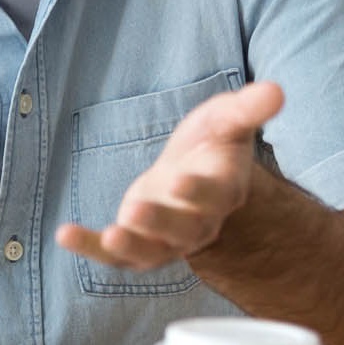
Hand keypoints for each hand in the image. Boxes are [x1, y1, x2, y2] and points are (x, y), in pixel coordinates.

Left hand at [55, 81, 283, 270]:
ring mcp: (166, 239)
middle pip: (182, 229)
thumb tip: (278, 90)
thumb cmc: (212, 144)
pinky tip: (65, 234)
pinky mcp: (137, 244)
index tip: (181, 181)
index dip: (199, 191)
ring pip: (151, 249)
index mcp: (222, 190)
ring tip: (109, 237)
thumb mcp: (227, 119)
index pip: (214, 195)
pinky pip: (115, 254)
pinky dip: (91, 247)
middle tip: (136, 211)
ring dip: (129, 246)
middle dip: (160, 222)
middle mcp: (197, 222)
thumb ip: (249, 109)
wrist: (193, 174)